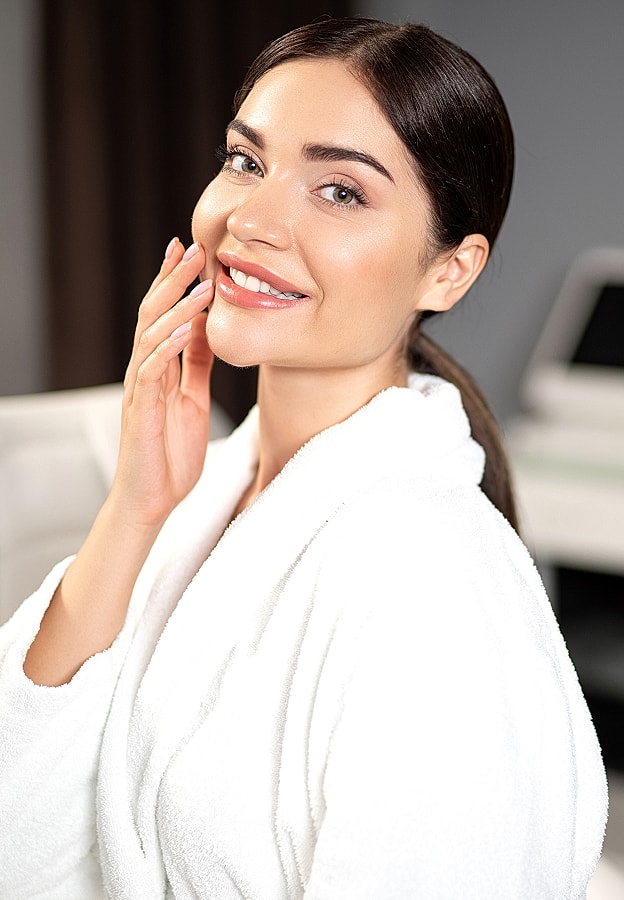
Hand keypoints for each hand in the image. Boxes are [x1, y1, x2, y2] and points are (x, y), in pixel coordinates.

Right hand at [110, 238, 214, 528]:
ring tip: (202, 287)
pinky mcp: (141, 411)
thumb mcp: (194, 400)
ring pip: (152, 337)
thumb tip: (209, 332)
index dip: (173, 282)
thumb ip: (197, 367)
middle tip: (193, 250)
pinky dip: (170, 348)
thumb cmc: (171, 454)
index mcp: (158, 369)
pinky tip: (189, 330)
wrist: (153, 499)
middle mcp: (145, 372)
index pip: (162, 315)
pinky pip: (153, 372)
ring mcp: (140, 390)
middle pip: (152, 315)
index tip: (189, 250)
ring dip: (177, 309)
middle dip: (173, 281)